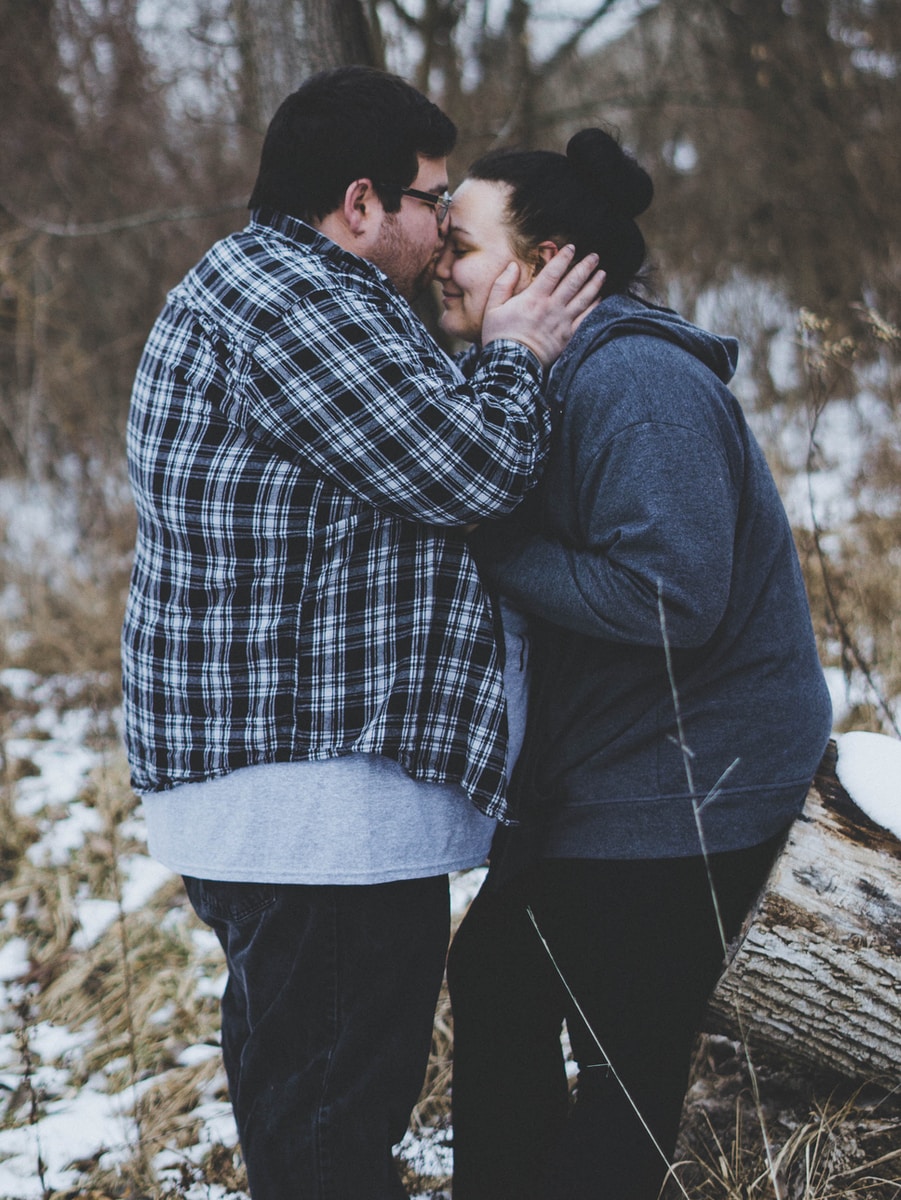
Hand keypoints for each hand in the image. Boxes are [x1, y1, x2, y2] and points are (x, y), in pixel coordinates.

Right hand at [480, 246, 604, 368]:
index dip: (564, 257)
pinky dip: (594, 307)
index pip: (553, 272)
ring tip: (602, 274)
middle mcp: (551, 307)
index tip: (572, 248)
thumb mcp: (492, 308)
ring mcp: (561, 322)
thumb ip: (502, 284)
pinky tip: (600, 298)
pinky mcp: (567, 337)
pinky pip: (585, 319)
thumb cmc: (499, 336)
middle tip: (595, 257)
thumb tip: (512, 265)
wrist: (511, 365)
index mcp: (533, 298)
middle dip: (585, 267)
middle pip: (573, 282)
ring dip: (594, 284)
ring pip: (583, 298)